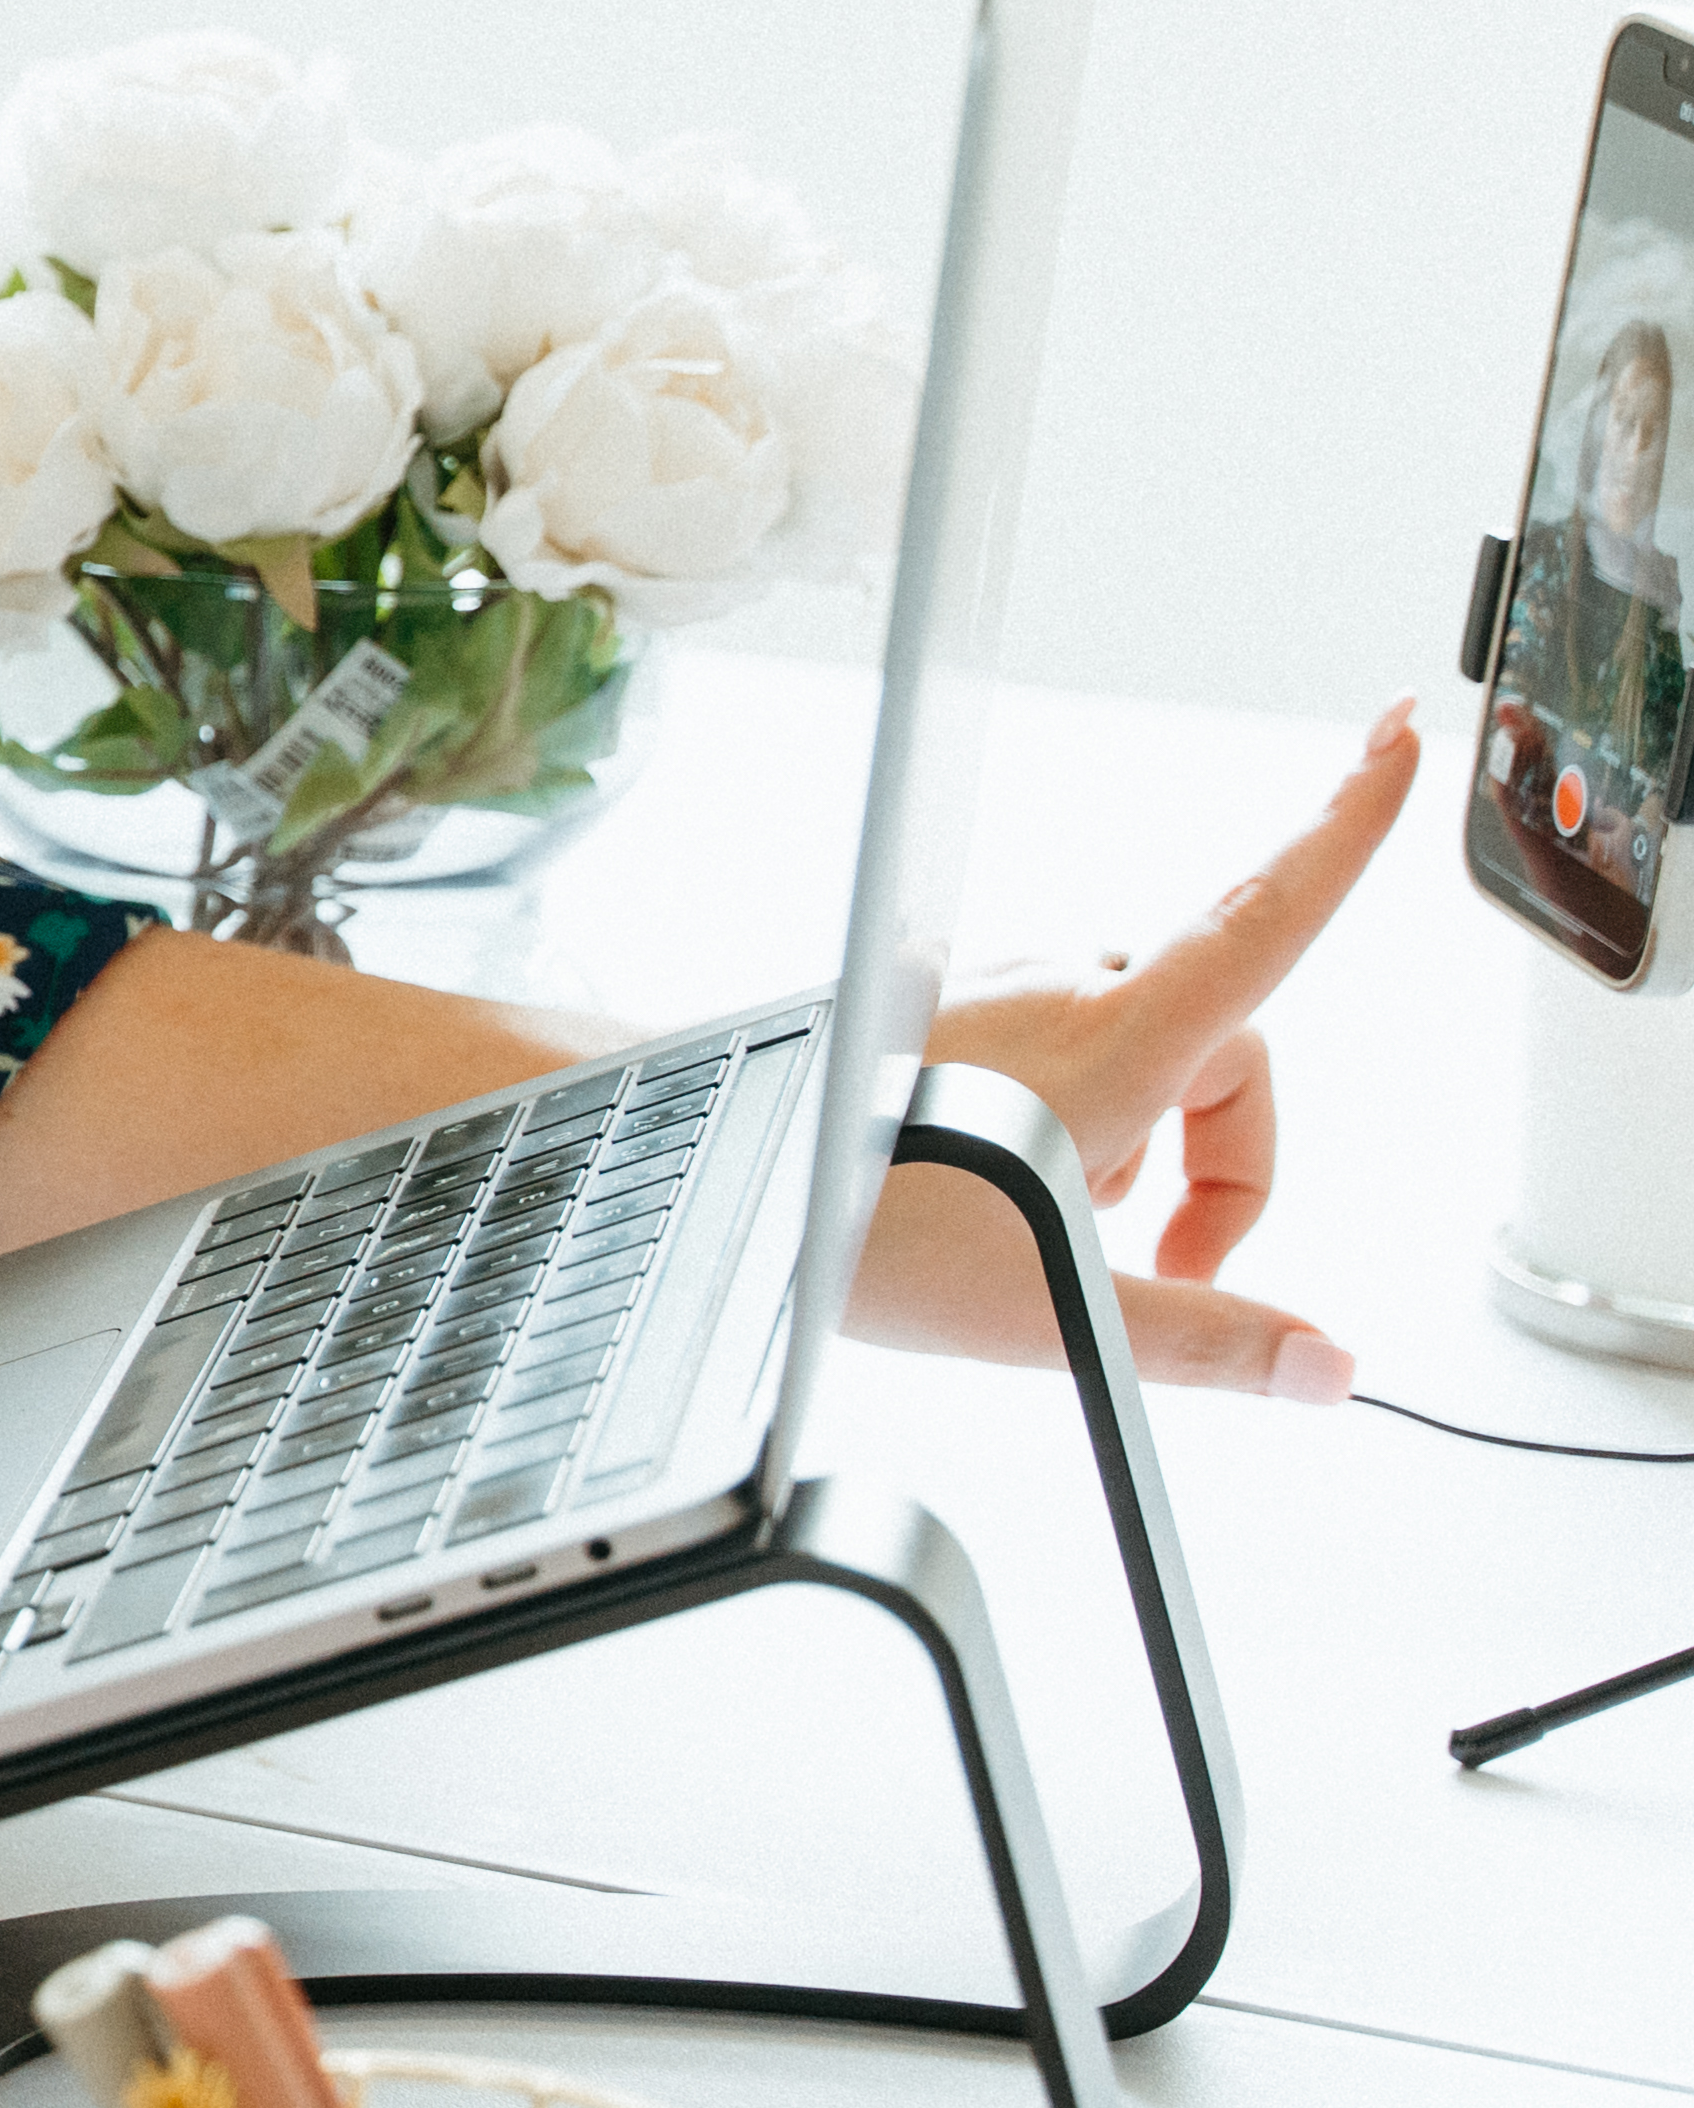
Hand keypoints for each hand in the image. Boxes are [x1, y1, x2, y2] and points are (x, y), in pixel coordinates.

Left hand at [867, 699, 1420, 1401]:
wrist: (707, 1184)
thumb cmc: (856, 1226)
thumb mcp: (1053, 1315)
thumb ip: (1209, 1338)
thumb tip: (1326, 1364)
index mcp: (1112, 1035)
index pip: (1268, 910)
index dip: (1348, 822)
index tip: (1400, 743)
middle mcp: (1060, 985)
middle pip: (1225, 1039)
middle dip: (1220, 1159)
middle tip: (1162, 1268)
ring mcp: (994, 986)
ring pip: (1136, 1049)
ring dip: (1137, 1142)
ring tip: (1043, 1227)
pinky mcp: (941, 1003)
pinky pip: (1052, 1049)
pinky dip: (1066, 1118)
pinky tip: (990, 1184)